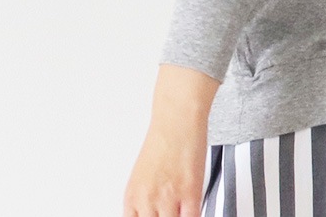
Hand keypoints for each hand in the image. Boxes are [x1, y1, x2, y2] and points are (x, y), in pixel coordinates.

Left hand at [122, 64, 220, 216]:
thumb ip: (146, 201)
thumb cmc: (163, 139)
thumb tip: (153, 212)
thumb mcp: (144, 175)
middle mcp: (147, 200)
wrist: (177, 117)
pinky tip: (193, 209)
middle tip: (171, 210)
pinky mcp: (190, 192)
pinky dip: (193, 215)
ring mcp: (168, 198)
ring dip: (177, 215)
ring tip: (181, 208)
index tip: (157, 215)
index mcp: (132, 196)